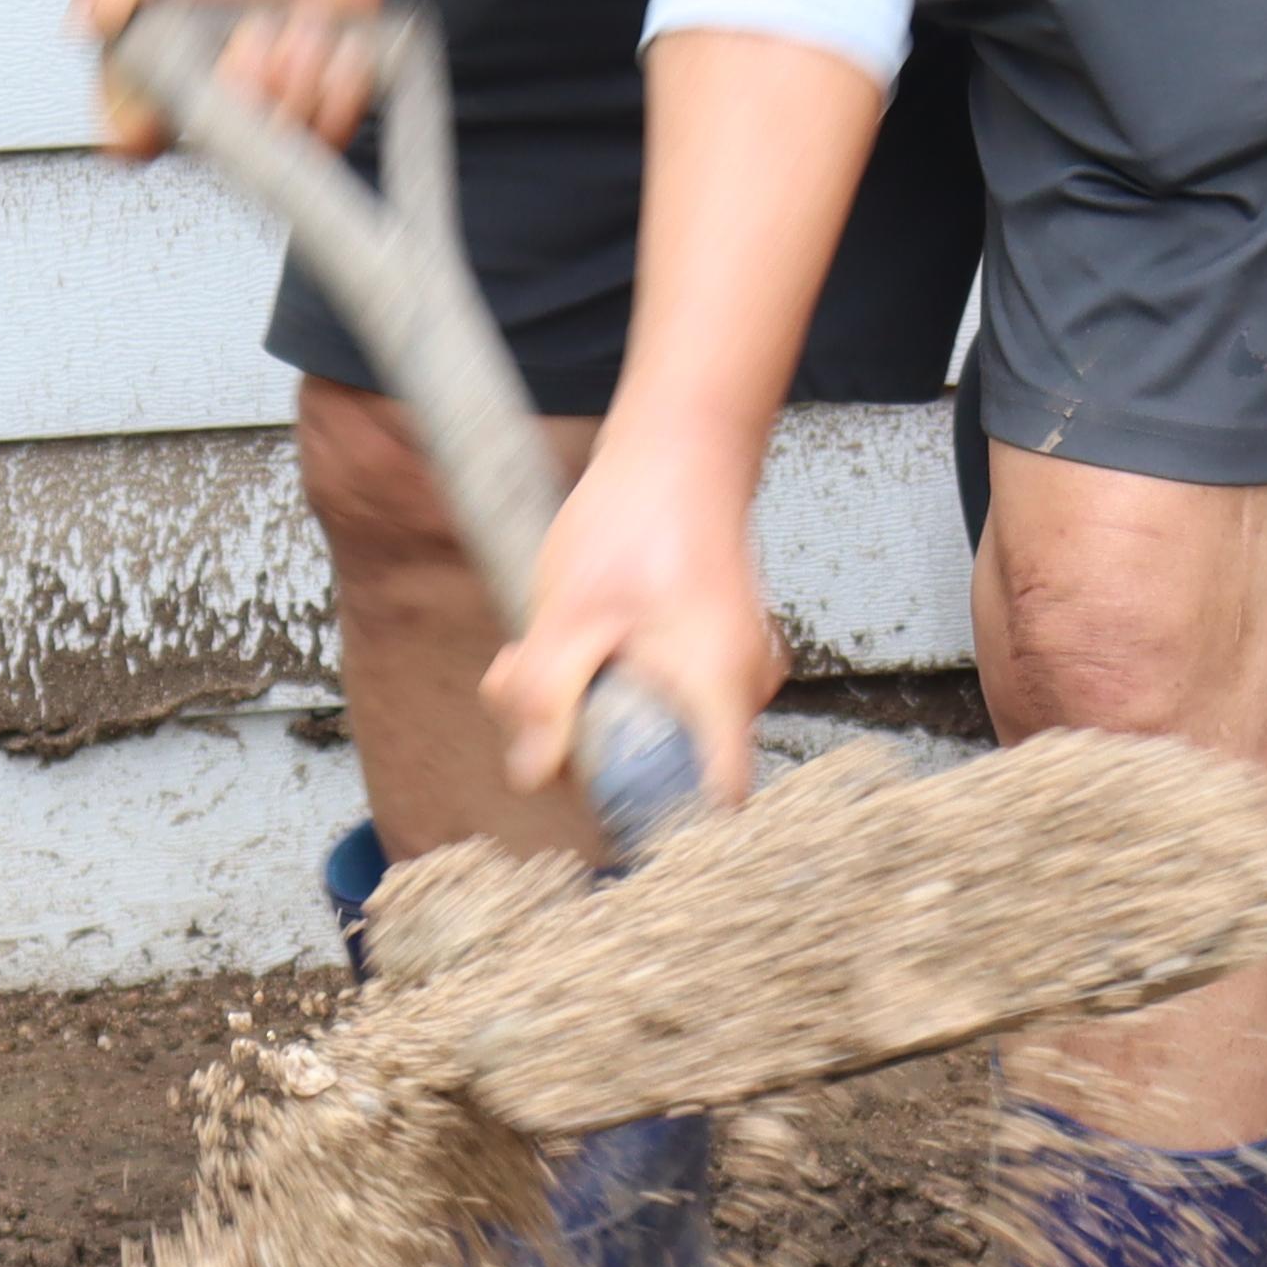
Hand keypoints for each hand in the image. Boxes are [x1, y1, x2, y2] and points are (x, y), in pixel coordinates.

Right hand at [74, 0, 392, 156]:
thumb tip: (83, 22)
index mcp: (155, 67)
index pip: (129, 136)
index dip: (144, 135)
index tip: (168, 106)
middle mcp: (207, 94)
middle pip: (217, 140)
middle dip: (244, 77)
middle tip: (254, 26)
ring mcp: (263, 104)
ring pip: (279, 133)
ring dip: (297, 68)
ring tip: (294, 18)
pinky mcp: (316, 105)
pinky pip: (330, 126)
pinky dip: (337, 78)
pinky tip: (328, 34)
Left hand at [481, 426, 781, 808]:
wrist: (679, 443)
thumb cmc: (637, 515)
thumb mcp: (567, 611)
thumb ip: (544, 699)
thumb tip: (531, 779)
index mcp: (720, 684)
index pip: (716, 799)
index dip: (660, 823)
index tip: (596, 808)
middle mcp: (740, 686)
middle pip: (666, 767)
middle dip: (583, 745)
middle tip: (525, 690)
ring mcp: (729, 668)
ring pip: (653, 726)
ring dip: (584, 705)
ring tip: (536, 649)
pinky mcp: (709, 650)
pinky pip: (658, 691)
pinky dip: (607, 677)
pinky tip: (568, 635)